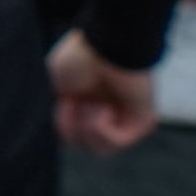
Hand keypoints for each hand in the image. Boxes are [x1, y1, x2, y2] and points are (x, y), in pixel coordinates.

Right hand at [48, 28, 157, 152]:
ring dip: (88, 129)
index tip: (62, 101)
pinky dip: (103, 128)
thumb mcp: (54, 87)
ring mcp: (125, 117)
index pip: (72, 134)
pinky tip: (103, 108)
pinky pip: (117, 142)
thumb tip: (58, 136)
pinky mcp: (141, 120)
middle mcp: (107, 111)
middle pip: (83, 144)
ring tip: (91, 106)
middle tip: (75, 104)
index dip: (62, 124)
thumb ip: (57, 113)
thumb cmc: (79, 58)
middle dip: (73, 128)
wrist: (104, 46)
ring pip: (100, 148)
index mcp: (86, 103)